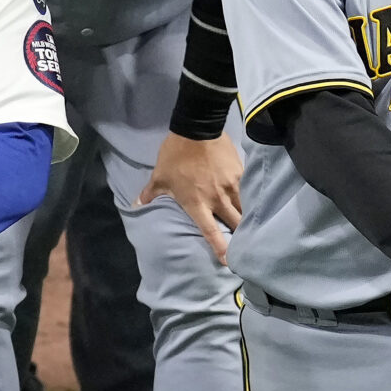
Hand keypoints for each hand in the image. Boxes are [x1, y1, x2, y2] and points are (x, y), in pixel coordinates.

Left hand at [139, 132, 242, 262]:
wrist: (197, 128)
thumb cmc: (176, 155)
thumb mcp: (159, 176)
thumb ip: (150, 194)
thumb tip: (136, 206)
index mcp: (196, 203)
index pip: (210, 231)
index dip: (220, 248)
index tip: (228, 262)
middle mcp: (216, 199)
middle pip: (235, 223)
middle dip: (241, 236)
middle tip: (246, 245)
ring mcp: (231, 186)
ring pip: (245, 208)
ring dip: (248, 218)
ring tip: (253, 226)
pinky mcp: (240, 173)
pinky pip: (247, 190)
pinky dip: (250, 198)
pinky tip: (254, 201)